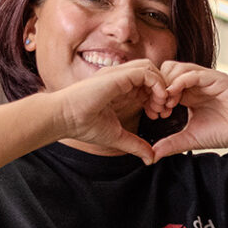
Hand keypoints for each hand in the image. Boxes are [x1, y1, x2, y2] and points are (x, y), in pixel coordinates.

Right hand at [50, 61, 170, 163]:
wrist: (64, 119)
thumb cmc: (83, 126)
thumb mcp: (117, 137)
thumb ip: (135, 145)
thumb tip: (150, 159)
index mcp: (119, 89)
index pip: (146, 84)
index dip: (156, 98)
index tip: (157, 116)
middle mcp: (119, 78)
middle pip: (151, 72)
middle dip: (162, 90)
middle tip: (163, 111)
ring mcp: (118, 74)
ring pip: (150, 68)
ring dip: (161, 86)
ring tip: (160, 106)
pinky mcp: (117, 76)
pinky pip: (146, 72)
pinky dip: (157, 85)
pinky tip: (157, 101)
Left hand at [145, 64, 227, 159]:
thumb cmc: (226, 132)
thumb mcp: (192, 138)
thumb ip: (172, 143)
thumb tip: (152, 155)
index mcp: (189, 93)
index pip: (163, 83)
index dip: (154, 95)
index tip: (153, 113)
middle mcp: (196, 82)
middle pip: (166, 70)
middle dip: (158, 87)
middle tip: (158, 107)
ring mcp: (206, 79)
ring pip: (177, 68)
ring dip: (167, 84)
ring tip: (167, 104)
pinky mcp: (217, 78)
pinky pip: (193, 73)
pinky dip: (180, 82)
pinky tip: (175, 98)